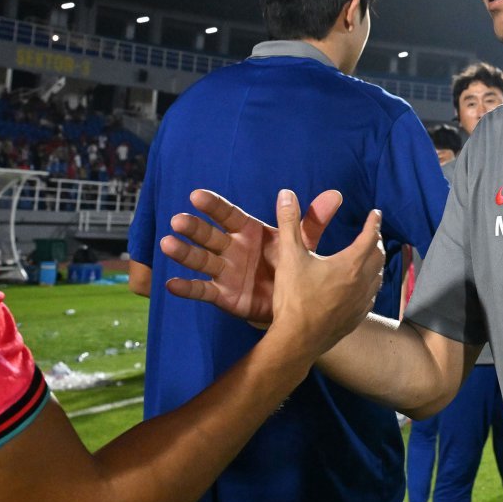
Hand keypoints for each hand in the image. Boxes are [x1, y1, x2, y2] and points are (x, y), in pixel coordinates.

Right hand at [158, 188, 344, 321]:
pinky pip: (202, 290)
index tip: (196, 195)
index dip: (212, 205)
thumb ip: (313, 222)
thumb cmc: (291, 269)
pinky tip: (169, 284)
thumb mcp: (303, 246)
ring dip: (183, 253)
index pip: (228, 215)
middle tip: (178, 220)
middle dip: (194, 227)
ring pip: (201, 260)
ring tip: (167, 244)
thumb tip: (335, 194)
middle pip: (210, 235)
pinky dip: (186, 288)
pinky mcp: (223, 295)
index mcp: (249, 232)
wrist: (292, 306)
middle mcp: (233, 249)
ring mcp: (225, 272)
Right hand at [263, 189, 383, 357]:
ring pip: (377, 277)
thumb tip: (286, 194)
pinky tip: (362, 288)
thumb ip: (289, 223)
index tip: (375, 214)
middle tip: (372, 233)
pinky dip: (370, 285)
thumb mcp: (289, 256)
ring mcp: (361, 303)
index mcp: (350, 264)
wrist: (297, 340)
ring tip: (370, 257)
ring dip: (375, 264)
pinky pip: (371, 297)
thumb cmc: (294, 297)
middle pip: (377, 257)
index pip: (369, 237)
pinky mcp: (356, 318)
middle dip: (375, 242)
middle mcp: (362, 282)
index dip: (373, 223)